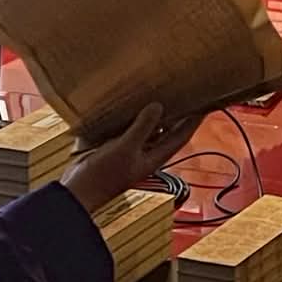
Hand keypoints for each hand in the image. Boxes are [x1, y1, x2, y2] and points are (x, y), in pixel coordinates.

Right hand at [59, 103, 200, 214]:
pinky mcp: (114, 146)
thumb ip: (142, 127)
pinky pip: (128, 128)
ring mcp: (130, 150)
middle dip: (175, 112)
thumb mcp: (125, 148)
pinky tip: (130, 101)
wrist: (76, 191)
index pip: (181, 135)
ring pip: (147, 127)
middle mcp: (145, 153)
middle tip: (182, 90)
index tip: (205, 103)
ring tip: (158, 90)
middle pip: (166, 129)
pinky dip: (131, 116)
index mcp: (154, 157)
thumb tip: (158, 107)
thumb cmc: (102, 176)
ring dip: (152, 113)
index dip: (194, 120)